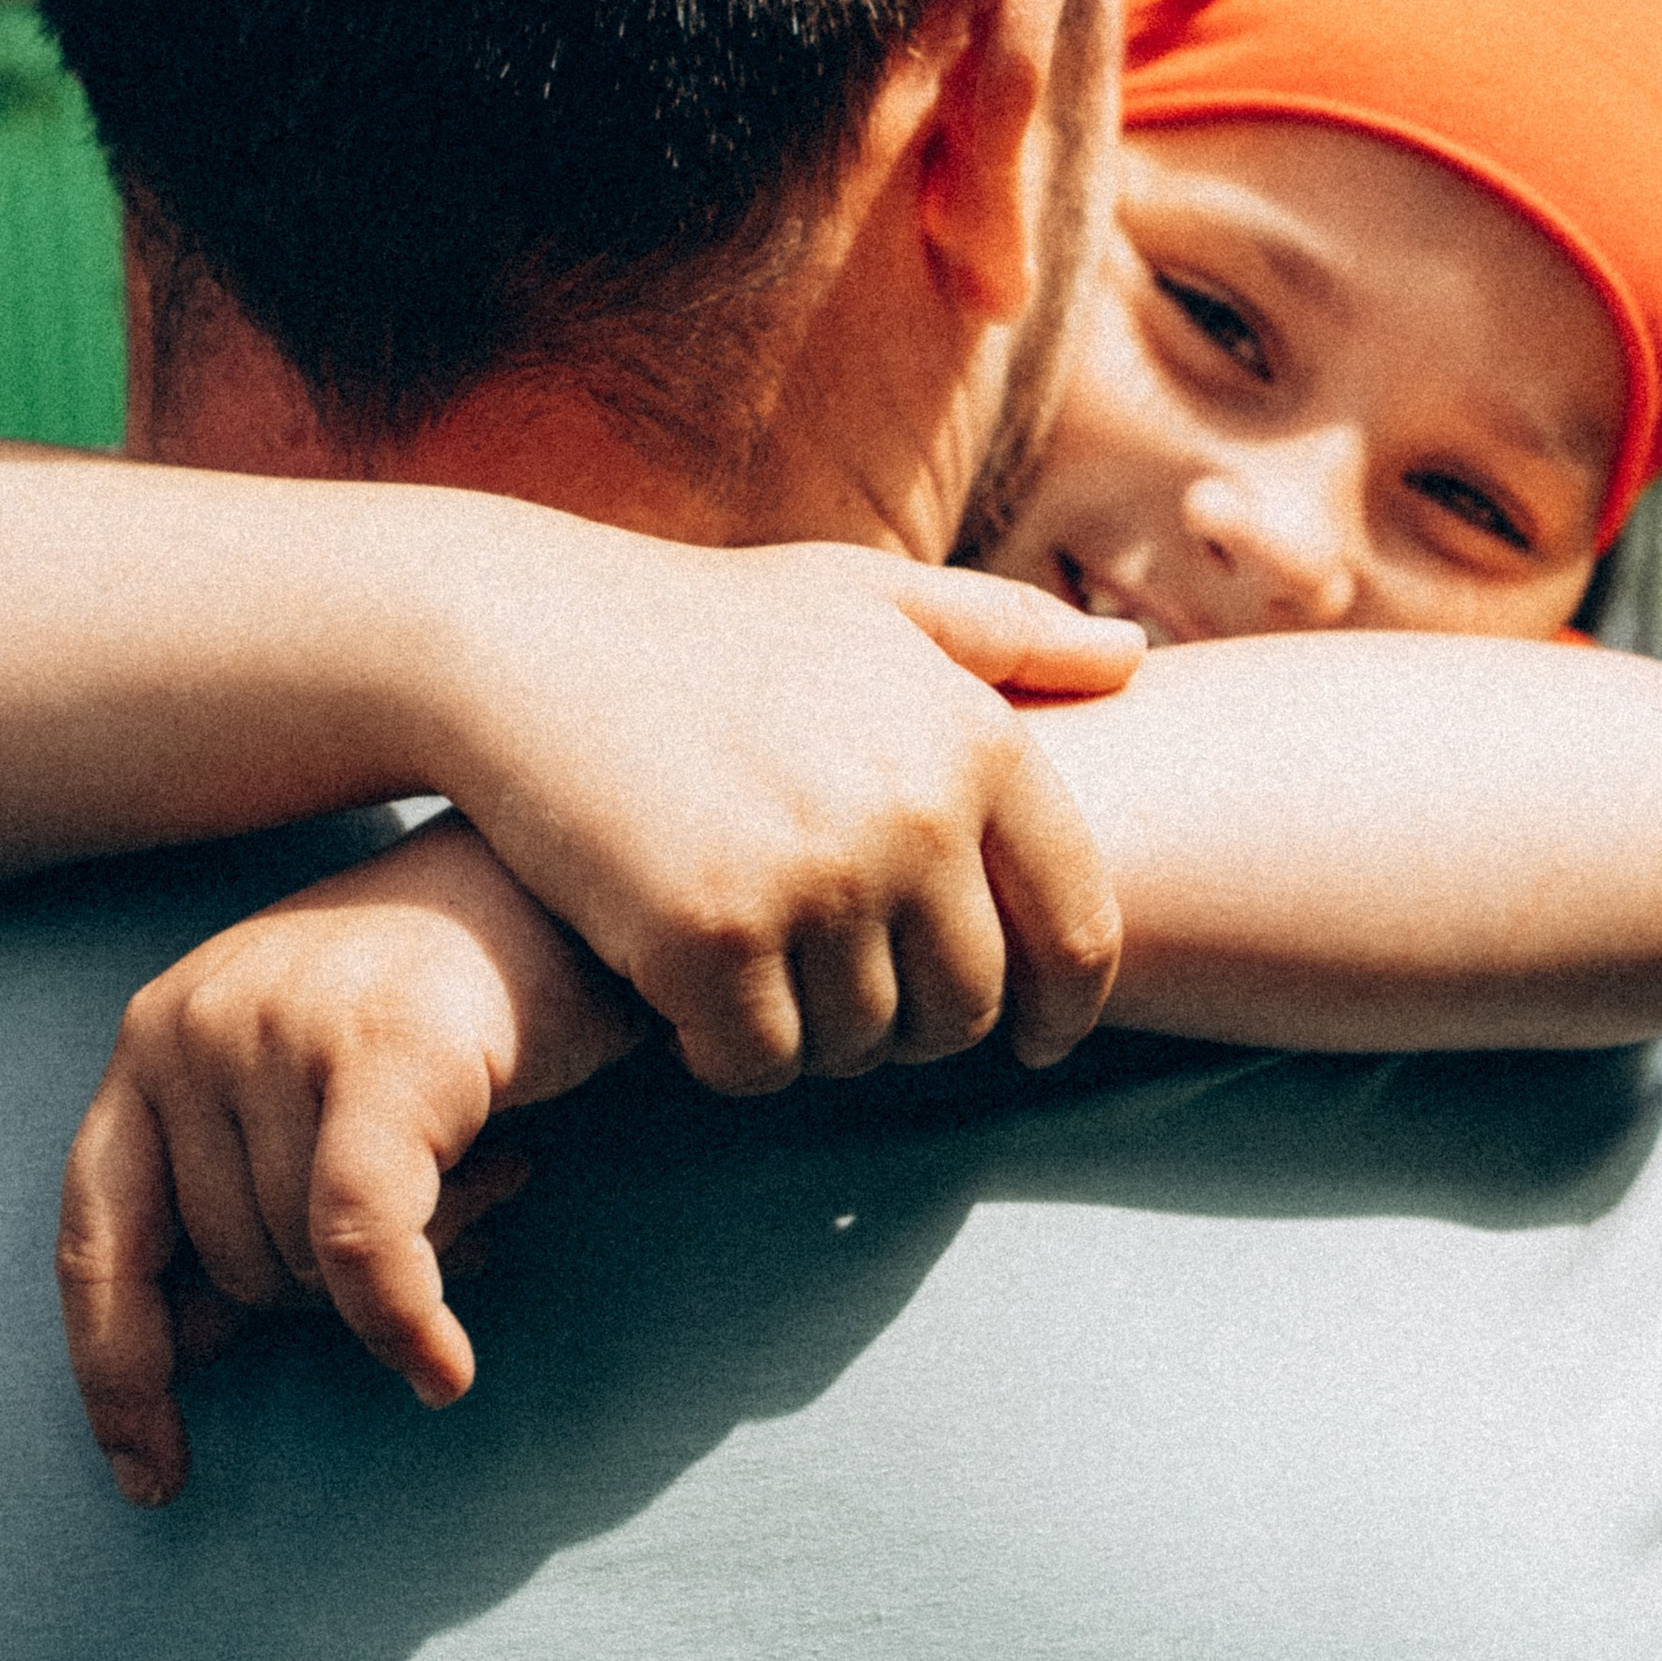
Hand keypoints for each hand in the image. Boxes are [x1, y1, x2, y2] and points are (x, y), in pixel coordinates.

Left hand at [57, 814, 633, 1506]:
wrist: (577, 879)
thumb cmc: (453, 1003)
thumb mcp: (309, 1092)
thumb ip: (239, 1199)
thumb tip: (187, 1351)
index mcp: (157, 1034)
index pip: (96, 1236)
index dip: (116, 1370)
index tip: (152, 1475)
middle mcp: (194, 1022)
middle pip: (233, 1276)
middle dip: (338, 1292)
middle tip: (440, 1205)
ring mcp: (279, 1029)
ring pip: (311, 1271)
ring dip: (413, 1265)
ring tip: (481, 1166)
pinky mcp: (379, 1052)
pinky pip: (363, 1248)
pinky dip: (405, 1324)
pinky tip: (445, 1369)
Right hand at [431, 535, 1138, 1095]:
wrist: (523, 634)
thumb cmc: (702, 619)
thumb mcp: (866, 596)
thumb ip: (1008, 633)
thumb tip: (1138, 658)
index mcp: (974, 737)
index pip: (1078, 926)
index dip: (1065, 1006)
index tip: (1035, 1040)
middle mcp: (914, 812)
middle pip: (964, 1010)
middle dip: (913, 1026)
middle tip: (847, 999)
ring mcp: (813, 877)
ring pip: (859, 1045)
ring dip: (813, 1036)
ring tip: (759, 973)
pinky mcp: (709, 936)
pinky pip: (759, 1064)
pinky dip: (726, 1054)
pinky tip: (688, 1000)